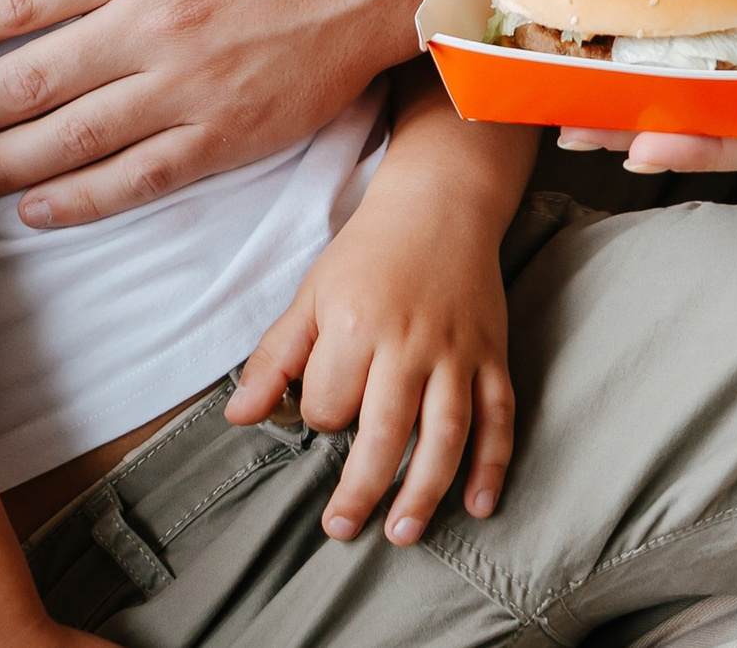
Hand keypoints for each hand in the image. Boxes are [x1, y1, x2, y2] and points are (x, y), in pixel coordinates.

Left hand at [224, 194, 513, 545]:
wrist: (441, 203)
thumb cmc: (369, 252)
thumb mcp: (313, 294)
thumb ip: (276, 358)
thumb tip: (237, 417)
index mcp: (357, 325)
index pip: (331, 403)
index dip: (322, 416)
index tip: (324, 410)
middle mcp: (409, 342)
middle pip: (386, 431)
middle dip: (363, 488)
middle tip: (342, 529)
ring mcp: (457, 350)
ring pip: (446, 433)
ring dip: (426, 490)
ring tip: (403, 534)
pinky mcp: (492, 352)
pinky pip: (498, 415)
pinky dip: (492, 463)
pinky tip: (478, 505)